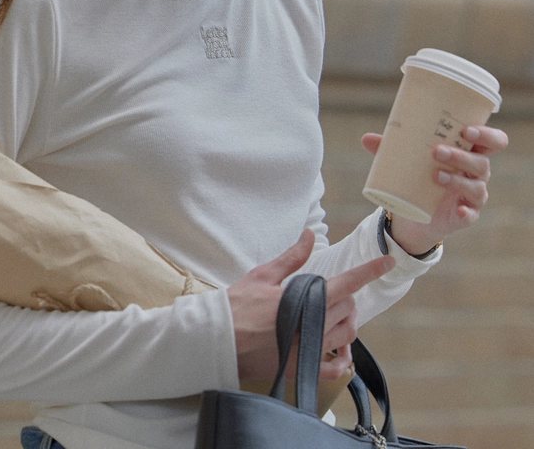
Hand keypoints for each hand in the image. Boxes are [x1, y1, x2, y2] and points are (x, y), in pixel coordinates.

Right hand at [227, 228, 394, 380]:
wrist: (217, 341)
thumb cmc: (237, 306)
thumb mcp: (263, 275)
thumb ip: (292, 257)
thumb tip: (309, 235)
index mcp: (304, 299)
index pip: (347, 283)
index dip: (370, 271)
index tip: (388, 262)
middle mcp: (312, 326)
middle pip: (348, 308)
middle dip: (346, 297)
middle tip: (330, 291)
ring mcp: (309, 350)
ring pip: (346, 334)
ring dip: (345, 321)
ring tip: (331, 314)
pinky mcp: (302, 369)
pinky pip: (335, 368)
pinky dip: (342, 358)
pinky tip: (337, 348)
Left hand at [362, 125, 507, 254]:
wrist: (412, 212)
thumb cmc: (417, 174)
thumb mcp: (405, 160)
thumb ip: (388, 148)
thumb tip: (366, 139)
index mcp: (469, 152)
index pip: (492, 141)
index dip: (487, 134)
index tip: (467, 129)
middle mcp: (476, 173)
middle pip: (482, 162)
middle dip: (462, 155)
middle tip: (437, 150)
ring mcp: (472, 195)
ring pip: (476, 186)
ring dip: (457, 179)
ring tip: (434, 175)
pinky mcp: (465, 215)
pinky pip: (471, 214)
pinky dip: (466, 212)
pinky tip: (458, 209)